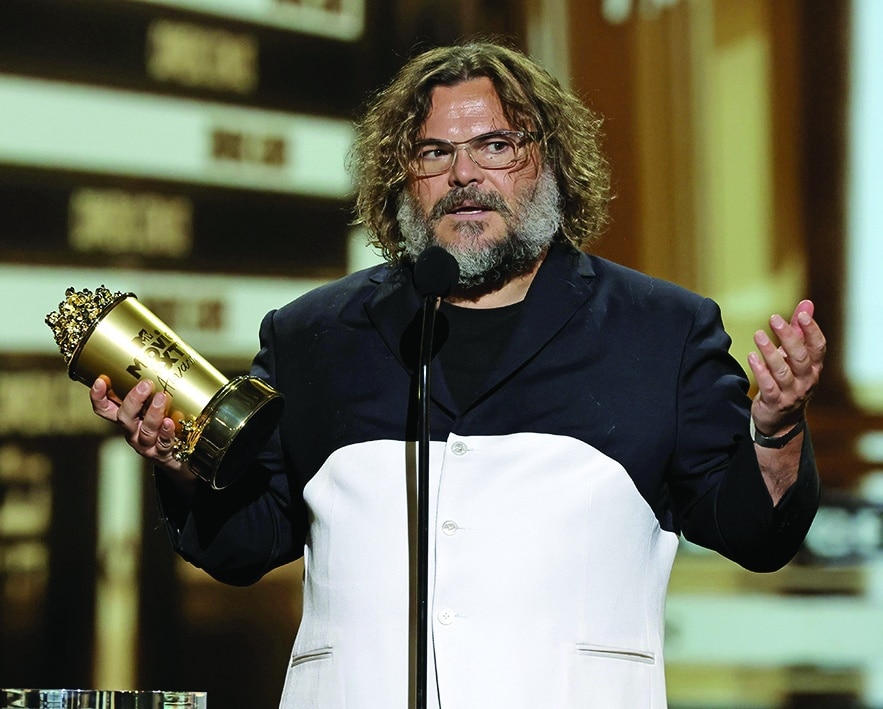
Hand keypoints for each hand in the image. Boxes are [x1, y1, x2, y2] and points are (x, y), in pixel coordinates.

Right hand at [90, 375, 186, 475]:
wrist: (180, 455)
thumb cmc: (166, 423)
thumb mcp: (154, 406)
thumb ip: (154, 388)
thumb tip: (166, 355)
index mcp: (126, 418)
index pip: (104, 409)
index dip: (98, 397)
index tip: (100, 380)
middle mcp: (132, 431)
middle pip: (124, 418)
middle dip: (133, 400)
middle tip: (145, 385)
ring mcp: (146, 444)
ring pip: (145, 430)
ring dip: (153, 413)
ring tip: (162, 398)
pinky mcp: (162, 453)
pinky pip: (163, 444)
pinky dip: (166, 433)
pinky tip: (169, 422)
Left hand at [748, 299, 825, 435]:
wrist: (782, 421)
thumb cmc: (789, 381)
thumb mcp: (796, 357)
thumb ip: (799, 331)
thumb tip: (807, 303)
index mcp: (814, 368)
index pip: (818, 347)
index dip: (812, 330)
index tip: (802, 314)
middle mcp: (806, 380)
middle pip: (800, 357)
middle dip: (788, 337)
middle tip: (774, 319)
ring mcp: (791, 393)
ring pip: (782, 371)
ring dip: (769, 352)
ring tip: (758, 335)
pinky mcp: (775, 402)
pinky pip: (768, 385)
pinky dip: (759, 370)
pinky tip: (751, 356)